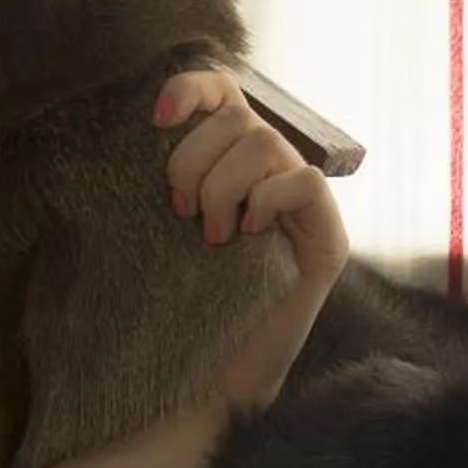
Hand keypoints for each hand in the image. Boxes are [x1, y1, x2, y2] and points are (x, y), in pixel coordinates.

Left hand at [154, 67, 349, 413]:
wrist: (202, 377)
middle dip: (194, 158)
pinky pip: (306, 182)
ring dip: (223, 186)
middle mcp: (272, 175)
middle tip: (178, 210)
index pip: (224, 91)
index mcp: (229, 162)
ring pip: (267, 143)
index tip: (156, 118)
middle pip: (241, 115)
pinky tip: (249, 233)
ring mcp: (304, 208)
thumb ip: (157, 170)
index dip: (193, 90)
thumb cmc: (169, 305)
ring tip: (211, 234)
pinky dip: (269, 199)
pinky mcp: (328, 241)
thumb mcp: (148, 224)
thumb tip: (139, 118)